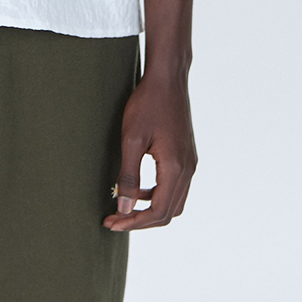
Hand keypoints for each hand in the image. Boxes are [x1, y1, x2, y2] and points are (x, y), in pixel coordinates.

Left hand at [104, 60, 196, 231]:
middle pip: (167, 214)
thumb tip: (124, 209)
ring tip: (124, 208)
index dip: (133, 222)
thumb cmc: (148, 104)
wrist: (168, 79)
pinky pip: (175, 189)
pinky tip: (137, 191)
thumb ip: (129, 177)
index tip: (112, 222)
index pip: (157, 212)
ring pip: (173, 204)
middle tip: (114, 221)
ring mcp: (190, 164)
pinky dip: (156, 197)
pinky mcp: (187, 158)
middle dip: (140, 221)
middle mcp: (188, 170)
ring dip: (149, 211)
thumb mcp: (132, 141)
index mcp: (176, 168)